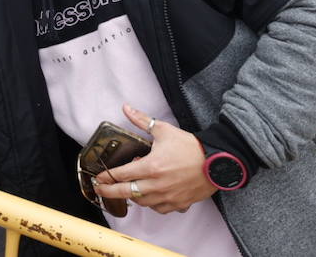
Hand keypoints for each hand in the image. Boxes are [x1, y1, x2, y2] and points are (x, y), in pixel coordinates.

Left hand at [89, 104, 214, 214]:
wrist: (217, 162)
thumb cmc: (190, 146)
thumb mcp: (163, 129)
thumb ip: (142, 120)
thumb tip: (126, 108)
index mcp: (150, 166)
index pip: (121, 174)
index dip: (106, 176)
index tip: (98, 177)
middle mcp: (156, 185)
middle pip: (126, 192)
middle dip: (109, 191)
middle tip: (100, 189)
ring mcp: (167, 197)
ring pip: (141, 202)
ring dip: (132, 196)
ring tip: (127, 189)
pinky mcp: (178, 204)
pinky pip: (158, 209)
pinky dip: (151, 204)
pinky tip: (149, 195)